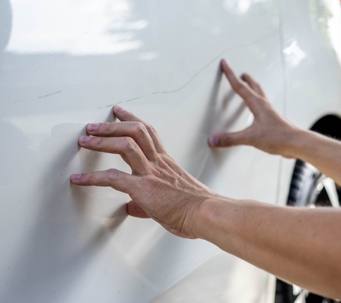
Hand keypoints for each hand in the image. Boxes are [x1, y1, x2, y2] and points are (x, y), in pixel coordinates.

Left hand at [71, 106, 216, 238]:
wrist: (206, 214)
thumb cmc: (196, 209)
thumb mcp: (171, 200)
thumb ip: (146, 202)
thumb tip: (131, 207)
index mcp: (166, 163)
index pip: (148, 132)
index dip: (131, 119)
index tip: (119, 111)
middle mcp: (158, 162)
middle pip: (135, 131)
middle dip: (112, 125)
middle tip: (94, 125)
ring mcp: (151, 173)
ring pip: (125, 146)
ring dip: (102, 141)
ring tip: (86, 140)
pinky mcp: (144, 188)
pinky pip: (113, 177)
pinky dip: (93, 177)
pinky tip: (80, 179)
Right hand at [209, 59, 297, 157]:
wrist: (297, 142)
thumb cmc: (279, 137)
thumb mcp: (250, 138)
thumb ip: (231, 139)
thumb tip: (214, 139)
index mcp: (257, 104)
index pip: (240, 86)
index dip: (230, 75)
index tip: (225, 64)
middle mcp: (265, 105)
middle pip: (253, 86)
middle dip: (244, 78)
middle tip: (239, 72)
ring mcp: (270, 111)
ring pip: (259, 94)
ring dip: (252, 87)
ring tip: (248, 85)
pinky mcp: (274, 119)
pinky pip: (263, 105)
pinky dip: (258, 101)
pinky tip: (257, 109)